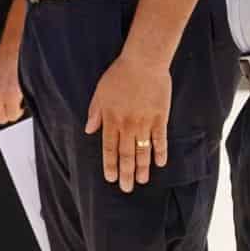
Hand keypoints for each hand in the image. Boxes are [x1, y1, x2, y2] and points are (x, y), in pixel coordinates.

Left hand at [85, 53, 170, 191]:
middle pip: (126, 155)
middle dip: (126, 173)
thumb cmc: (119, 74)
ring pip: (143, 151)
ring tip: (142, 181)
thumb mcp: (100, 92)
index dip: (110, 165)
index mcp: (111, 120)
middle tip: (127, 188)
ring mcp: (145, 123)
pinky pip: (160, 140)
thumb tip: (88, 130)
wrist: (143, 62)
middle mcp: (127, 126)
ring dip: (142, 168)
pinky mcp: (160, 118)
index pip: (109, 149)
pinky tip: (160, 163)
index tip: (111, 178)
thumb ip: (95, 113)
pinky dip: (160, 152)